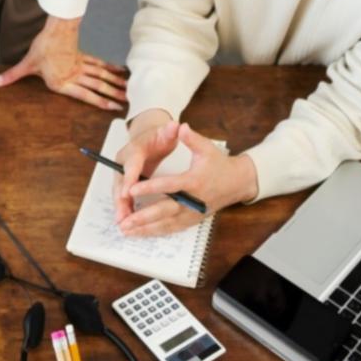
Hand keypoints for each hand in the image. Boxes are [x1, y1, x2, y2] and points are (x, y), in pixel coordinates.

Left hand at [0, 15, 126, 110]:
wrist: (56, 27)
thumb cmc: (43, 46)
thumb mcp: (27, 64)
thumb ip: (11, 77)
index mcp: (63, 82)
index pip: (85, 95)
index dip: (100, 102)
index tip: (113, 108)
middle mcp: (75, 75)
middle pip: (97, 87)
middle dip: (112, 96)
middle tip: (126, 103)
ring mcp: (81, 66)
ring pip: (101, 77)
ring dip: (115, 84)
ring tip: (127, 91)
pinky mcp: (83, 57)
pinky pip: (99, 65)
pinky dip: (111, 69)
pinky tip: (120, 72)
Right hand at [113, 109, 175, 223]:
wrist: (150, 135)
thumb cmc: (160, 136)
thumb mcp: (166, 133)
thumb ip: (170, 131)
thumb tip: (176, 125)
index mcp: (134, 149)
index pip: (130, 164)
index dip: (129, 178)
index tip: (128, 192)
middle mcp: (124, 161)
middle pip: (120, 181)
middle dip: (120, 199)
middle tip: (122, 216)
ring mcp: (122, 171)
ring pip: (119, 190)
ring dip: (121, 206)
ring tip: (123, 223)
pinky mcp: (125, 180)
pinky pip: (123, 195)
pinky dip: (125, 207)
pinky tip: (128, 220)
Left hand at [117, 122, 258, 236]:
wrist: (237, 182)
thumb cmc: (219, 164)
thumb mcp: (207, 148)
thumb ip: (192, 138)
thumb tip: (180, 126)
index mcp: (194, 182)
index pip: (169, 186)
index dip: (150, 188)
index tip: (132, 190)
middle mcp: (192, 201)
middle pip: (165, 211)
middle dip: (143, 217)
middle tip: (123, 221)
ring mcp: (192, 213)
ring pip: (166, 224)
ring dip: (145, 228)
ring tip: (125, 230)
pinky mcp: (192, 220)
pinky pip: (171, 228)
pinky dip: (155, 232)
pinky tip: (140, 233)